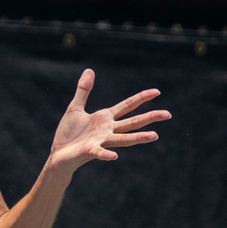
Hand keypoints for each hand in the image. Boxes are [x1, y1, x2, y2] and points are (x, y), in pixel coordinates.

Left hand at [48, 69, 171, 175]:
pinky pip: (99, 153)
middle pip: (132, 123)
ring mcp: (100, 141)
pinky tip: (114, 157)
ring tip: (154, 136)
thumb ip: (83, 91)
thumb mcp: (75, 107)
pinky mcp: (89, 151)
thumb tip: (90, 70)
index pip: (127, 106)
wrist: (58, 153)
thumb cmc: (69, 133)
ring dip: (138, 138)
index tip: (157, 91)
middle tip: (167, 114)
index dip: (141, 98)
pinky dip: (106, 155)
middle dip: (149, 118)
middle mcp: (107, 130)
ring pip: (122, 139)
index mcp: (105, 119)